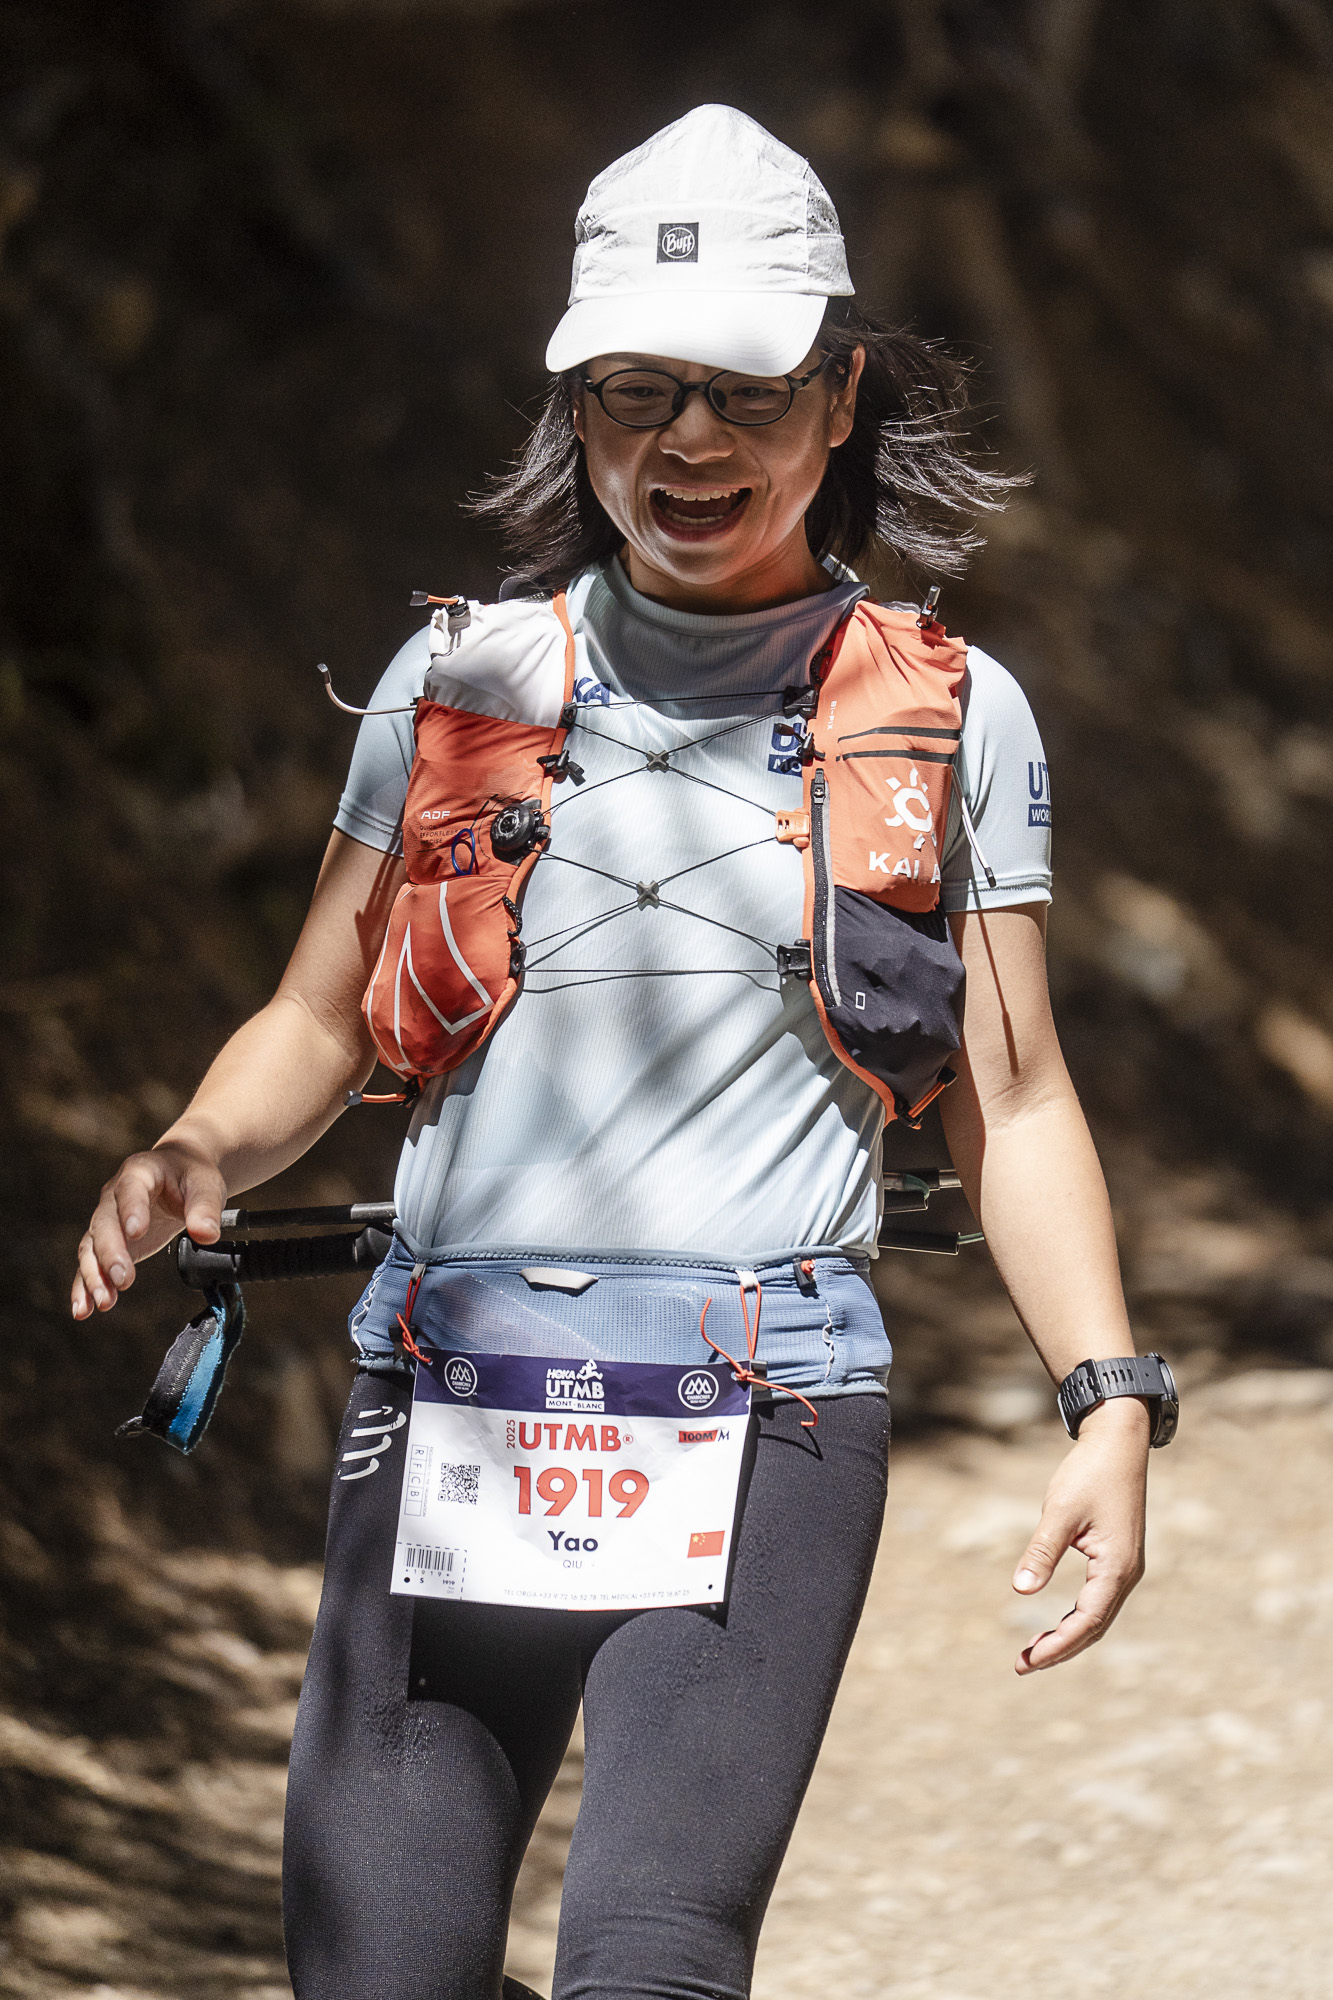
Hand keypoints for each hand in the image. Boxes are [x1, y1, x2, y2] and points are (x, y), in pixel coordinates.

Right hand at [72, 1139, 226, 1318]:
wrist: (180, 1173)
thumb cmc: (192, 1176)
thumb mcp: (205, 1185)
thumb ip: (205, 1208)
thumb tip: (206, 1234)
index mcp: (139, 1172)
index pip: (131, 1190)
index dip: (131, 1210)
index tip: (137, 1233)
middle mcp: (114, 1195)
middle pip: (105, 1224)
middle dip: (111, 1253)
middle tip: (122, 1279)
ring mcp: (108, 1219)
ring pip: (92, 1247)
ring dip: (95, 1275)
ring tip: (104, 1302)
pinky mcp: (110, 1242)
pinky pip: (91, 1263)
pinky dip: (86, 1286)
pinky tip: (84, 1309)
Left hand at [1010, 1397, 1148, 1673]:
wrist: (1118, 1442)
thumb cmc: (1089, 1473)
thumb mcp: (1060, 1511)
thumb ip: (1042, 1552)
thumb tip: (1019, 1591)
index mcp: (1116, 1568)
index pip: (1086, 1622)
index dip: (1057, 1645)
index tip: (1028, 1660)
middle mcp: (1125, 1574)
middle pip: (1093, 1627)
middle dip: (1060, 1649)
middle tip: (1022, 1665)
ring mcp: (1123, 1567)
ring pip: (1096, 1617)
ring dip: (1067, 1636)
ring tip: (1033, 1652)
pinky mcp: (1117, 1558)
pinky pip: (1097, 1600)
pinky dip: (1075, 1618)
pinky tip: (1054, 1623)